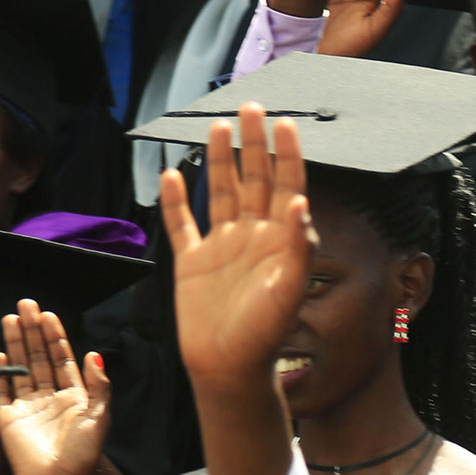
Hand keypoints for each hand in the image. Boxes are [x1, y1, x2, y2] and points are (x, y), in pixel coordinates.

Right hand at [0, 301, 110, 474]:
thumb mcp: (100, 416)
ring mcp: (28, 406)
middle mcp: (50, 396)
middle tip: (26, 305)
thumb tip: (93, 354)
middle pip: (39, 356)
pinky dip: (1, 373)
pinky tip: (1, 354)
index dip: (55, 336)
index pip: (62, 358)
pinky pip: (3, 391)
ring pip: (21, 368)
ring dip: (16, 344)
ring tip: (11, 319)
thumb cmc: (83, 452)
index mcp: (74, 394)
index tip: (48, 315)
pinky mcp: (9, 418)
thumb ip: (99, 385)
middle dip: (32, 331)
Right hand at [161, 105, 315, 392]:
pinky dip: (176, 200)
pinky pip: (182, 224)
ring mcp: (222, 246)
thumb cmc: (266, 332)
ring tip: (217, 127)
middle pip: (254, 179)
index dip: (288, 154)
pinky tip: (172, 173)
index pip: (287, 185)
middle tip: (250, 107)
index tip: (286, 123)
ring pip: (221, 192)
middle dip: (253, 144)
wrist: (230, 366)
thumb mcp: (291, 288)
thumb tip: (303, 201)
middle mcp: (254, 235)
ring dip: (220, 160)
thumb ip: (299, 245)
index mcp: (281, 238)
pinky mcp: (193, 261)